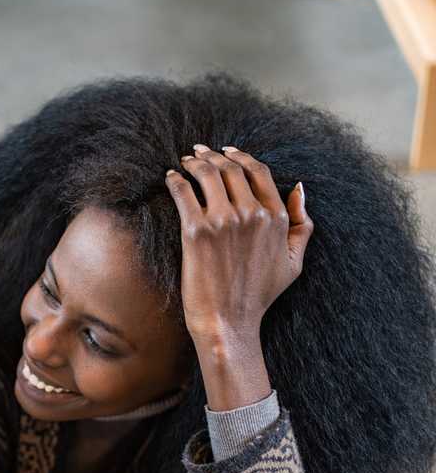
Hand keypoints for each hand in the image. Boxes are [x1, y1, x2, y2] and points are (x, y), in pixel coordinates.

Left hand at [165, 145, 312, 409]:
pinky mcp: (196, 231)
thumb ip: (302, 224)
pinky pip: (184, 193)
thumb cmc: (259, 295)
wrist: (228, 320)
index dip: (241, 157)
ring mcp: (224, 221)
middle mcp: (252, 214)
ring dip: (195, 162)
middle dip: (214, 155)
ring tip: (186, 161)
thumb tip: (299, 187)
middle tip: (199, 152)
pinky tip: (170, 176)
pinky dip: (176, 180)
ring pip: (208, 175)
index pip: (258, 172)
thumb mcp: (294, 261)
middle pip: (231, 168)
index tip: (227, 152)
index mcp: (277, 218)